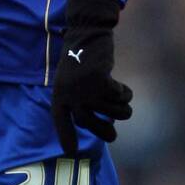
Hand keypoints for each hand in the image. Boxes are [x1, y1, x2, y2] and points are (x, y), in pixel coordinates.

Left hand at [51, 0, 131, 158]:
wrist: (87, 31)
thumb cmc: (82, 56)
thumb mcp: (73, 80)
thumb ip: (79, 99)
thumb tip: (97, 122)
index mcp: (59, 95)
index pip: (60, 121)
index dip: (65, 137)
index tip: (70, 153)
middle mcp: (70, 95)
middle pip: (90, 124)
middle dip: (104, 133)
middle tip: (113, 136)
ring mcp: (84, 89)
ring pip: (111, 112)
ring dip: (122, 109)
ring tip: (124, 103)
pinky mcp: (100, 81)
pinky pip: (119, 97)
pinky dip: (125, 94)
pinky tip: (123, 88)